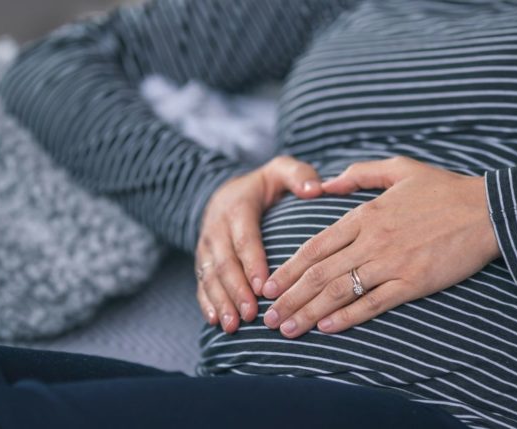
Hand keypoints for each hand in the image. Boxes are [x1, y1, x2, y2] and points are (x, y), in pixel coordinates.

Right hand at [195, 156, 322, 333]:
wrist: (228, 192)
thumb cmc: (265, 186)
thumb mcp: (281, 171)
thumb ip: (298, 176)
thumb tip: (315, 189)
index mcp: (237, 208)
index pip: (244, 238)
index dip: (251, 262)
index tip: (262, 286)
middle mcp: (216, 228)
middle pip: (225, 263)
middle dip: (236, 290)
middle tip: (252, 314)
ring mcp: (206, 247)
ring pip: (210, 276)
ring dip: (221, 302)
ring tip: (233, 326)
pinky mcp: (203, 261)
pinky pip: (201, 283)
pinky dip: (207, 303)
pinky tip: (216, 322)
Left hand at [260, 156, 500, 337]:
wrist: (488, 210)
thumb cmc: (445, 189)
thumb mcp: (400, 168)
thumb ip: (360, 173)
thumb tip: (327, 182)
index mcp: (365, 214)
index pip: (316, 245)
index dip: (289, 268)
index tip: (269, 285)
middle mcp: (372, 240)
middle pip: (319, 273)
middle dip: (290, 298)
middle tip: (268, 317)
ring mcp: (392, 263)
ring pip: (339, 291)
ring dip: (309, 312)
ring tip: (287, 329)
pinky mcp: (413, 283)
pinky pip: (373, 303)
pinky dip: (348, 317)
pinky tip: (327, 329)